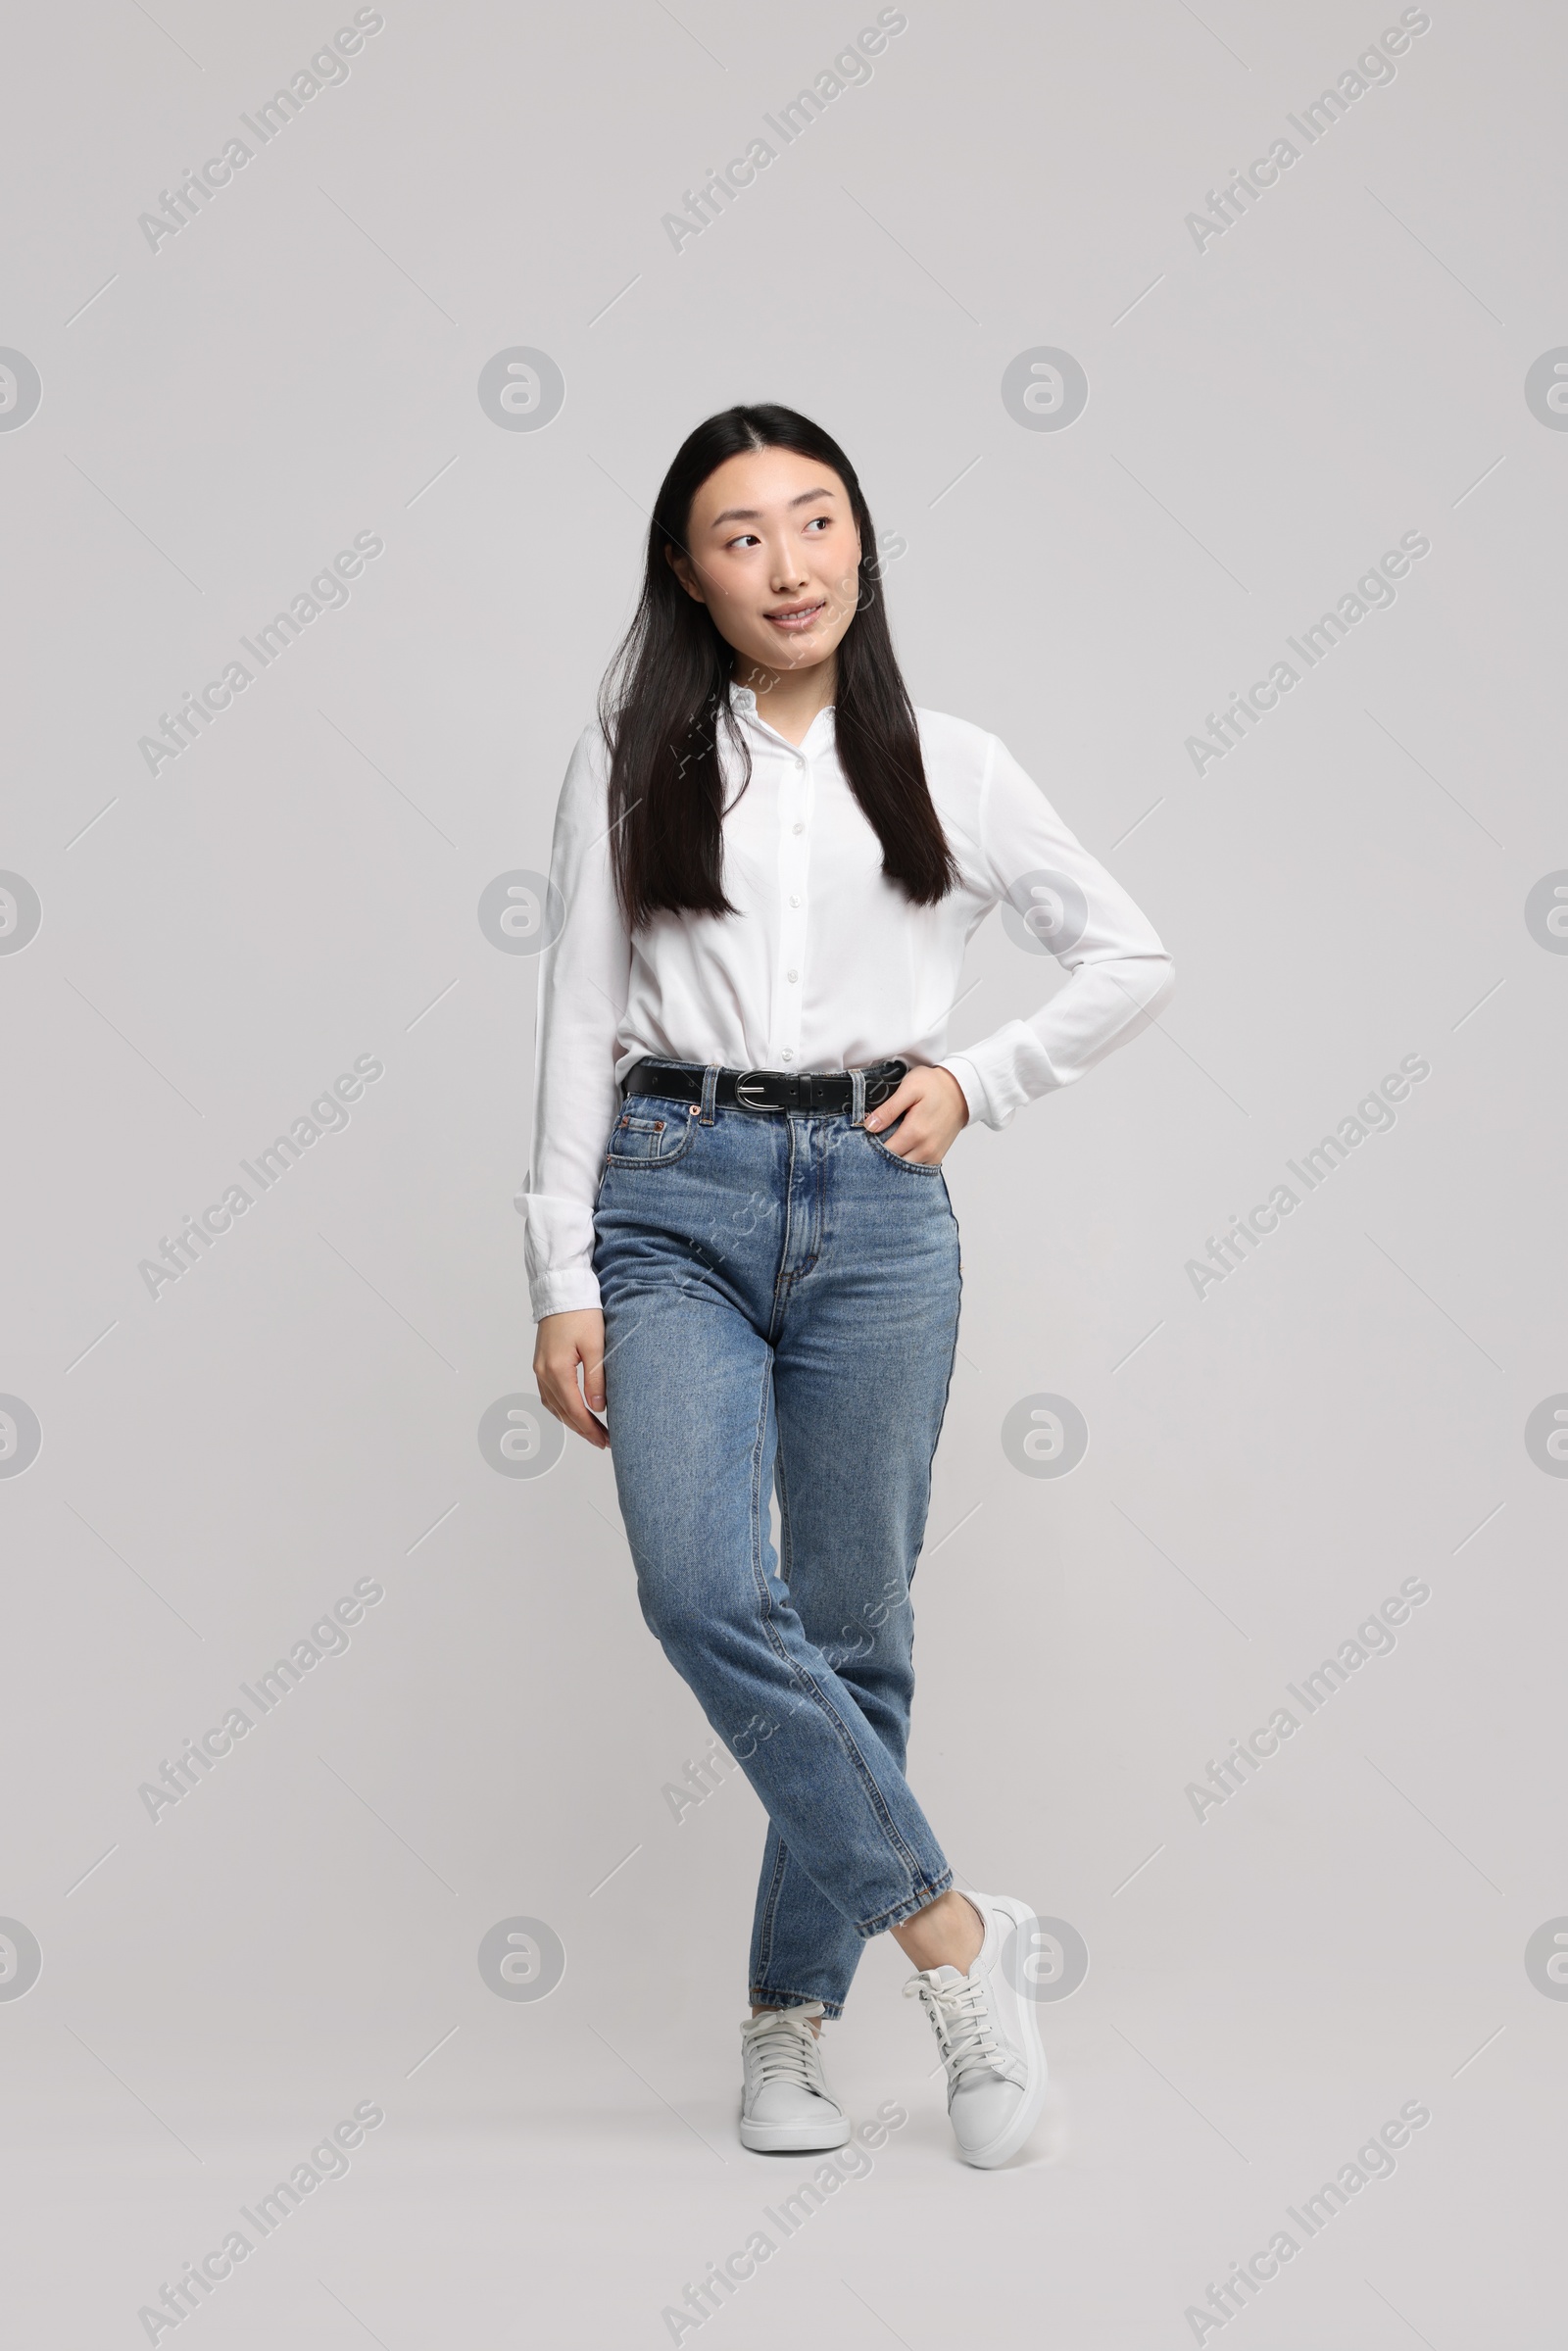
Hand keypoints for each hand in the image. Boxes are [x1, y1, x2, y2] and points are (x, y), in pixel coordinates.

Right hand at [533, 1308, 608, 1448]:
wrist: (562, 1291)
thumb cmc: (581, 1313)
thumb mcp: (595, 1345)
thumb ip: (596, 1378)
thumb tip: (598, 1408)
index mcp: (557, 1370)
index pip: (574, 1410)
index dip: (590, 1429)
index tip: (605, 1441)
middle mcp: (543, 1372)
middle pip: (563, 1412)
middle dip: (583, 1430)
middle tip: (603, 1442)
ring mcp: (539, 1368)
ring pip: (554, 1406)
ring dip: (572, 1421)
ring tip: (592, 1431)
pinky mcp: (541, 1363)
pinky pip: (548, 1395)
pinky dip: (561, 1408)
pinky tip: (572, 1412)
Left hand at [863, 1064, 969, 1163]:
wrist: (961, 1091)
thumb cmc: (934, 1086)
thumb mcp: (909, 1088)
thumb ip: (889, 1109)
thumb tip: (870, 1126)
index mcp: (915, 1132)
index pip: (884, 1151)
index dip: (870, 1147)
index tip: (864, 1138)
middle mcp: (925, 1148)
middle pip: (893, 1164)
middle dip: (880, 1155)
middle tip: (872, 1142)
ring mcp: (933, 1155)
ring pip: (904, 1169)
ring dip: (893, 1161)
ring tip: (885, 1145)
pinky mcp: (937, 1157)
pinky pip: (917, 1168)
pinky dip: (906, 1163)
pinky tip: (900, 1151)